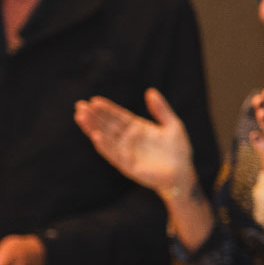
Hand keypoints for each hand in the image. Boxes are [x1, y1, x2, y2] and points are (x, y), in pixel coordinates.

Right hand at [74, 89, 195, 197]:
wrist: (183, 173)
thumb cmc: (178, 150)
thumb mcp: (172, 125)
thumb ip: (161, 109)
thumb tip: (150, 91)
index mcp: (137, 128)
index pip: (118, 116)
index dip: (106, 108)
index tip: (94, 100)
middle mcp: (128, 139)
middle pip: (107, 125)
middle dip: (94, 116)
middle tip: (80, 105)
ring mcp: (126, 152)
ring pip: (105, 138)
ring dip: (93, 128)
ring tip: (81, 117)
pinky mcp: (128, 165)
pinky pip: (113, 154)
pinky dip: (104, 145)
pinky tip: (96, 136)